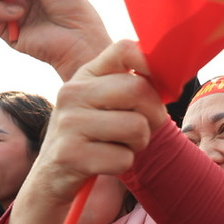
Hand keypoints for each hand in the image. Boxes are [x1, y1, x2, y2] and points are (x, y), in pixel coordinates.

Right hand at [35, 40, 165, 200]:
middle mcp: (72, 93)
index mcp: (85, 75)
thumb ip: (131, 85)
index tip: (160, 87)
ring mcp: (69, 123)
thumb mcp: (102, 102)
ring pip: (137, 127)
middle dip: (154, 116)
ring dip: (138, 144)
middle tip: (142, 128)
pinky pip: (124, 159)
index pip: (125, 49)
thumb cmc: (91, 136)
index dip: (151, 65)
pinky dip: (122, 165)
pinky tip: (104, 162)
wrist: (51, 174)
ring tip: (119, 145)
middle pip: (139, 90)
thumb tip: (171, 78)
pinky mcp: (70, 154)